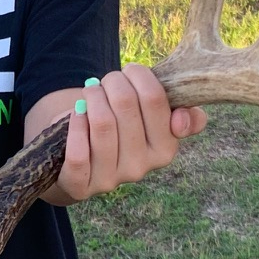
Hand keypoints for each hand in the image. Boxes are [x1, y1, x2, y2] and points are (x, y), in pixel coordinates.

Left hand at [50, 66, 205, 202]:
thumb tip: (182, 119)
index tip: (130, 72)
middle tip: (106, 81)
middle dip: (113, 82)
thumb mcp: (152, 118)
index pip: (155, 98)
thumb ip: (181, 112)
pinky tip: (77, 113)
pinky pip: (78, 152)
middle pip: (125, 103)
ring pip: (102, 122)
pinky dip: (76, 123)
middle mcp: (140, 168)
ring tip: (90, 92)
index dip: (139, 75)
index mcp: (165, 149)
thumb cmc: (120, 127)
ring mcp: (110, 180)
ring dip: (92, 96)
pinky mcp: (81, 186)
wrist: (80, 158)